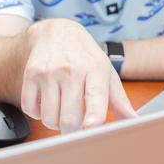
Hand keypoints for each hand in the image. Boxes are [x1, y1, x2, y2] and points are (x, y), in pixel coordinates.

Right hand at [20, 19, 136, 132]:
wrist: (57, 32)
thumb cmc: (85, 57)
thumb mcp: (106, 72)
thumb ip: (119, 99)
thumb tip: (134, 120)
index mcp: (95, 70)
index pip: (95, 98)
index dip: (92, 119)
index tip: (90, 129)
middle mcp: (71, 70)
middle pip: (68, 119)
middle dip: (72, 130)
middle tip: (76, 126)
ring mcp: (48, 72)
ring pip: (49, 118)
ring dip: (55, 123)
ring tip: (61, 111)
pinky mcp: (30, 74)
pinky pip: (30, 109)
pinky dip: (38, 113)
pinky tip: (46, 103)